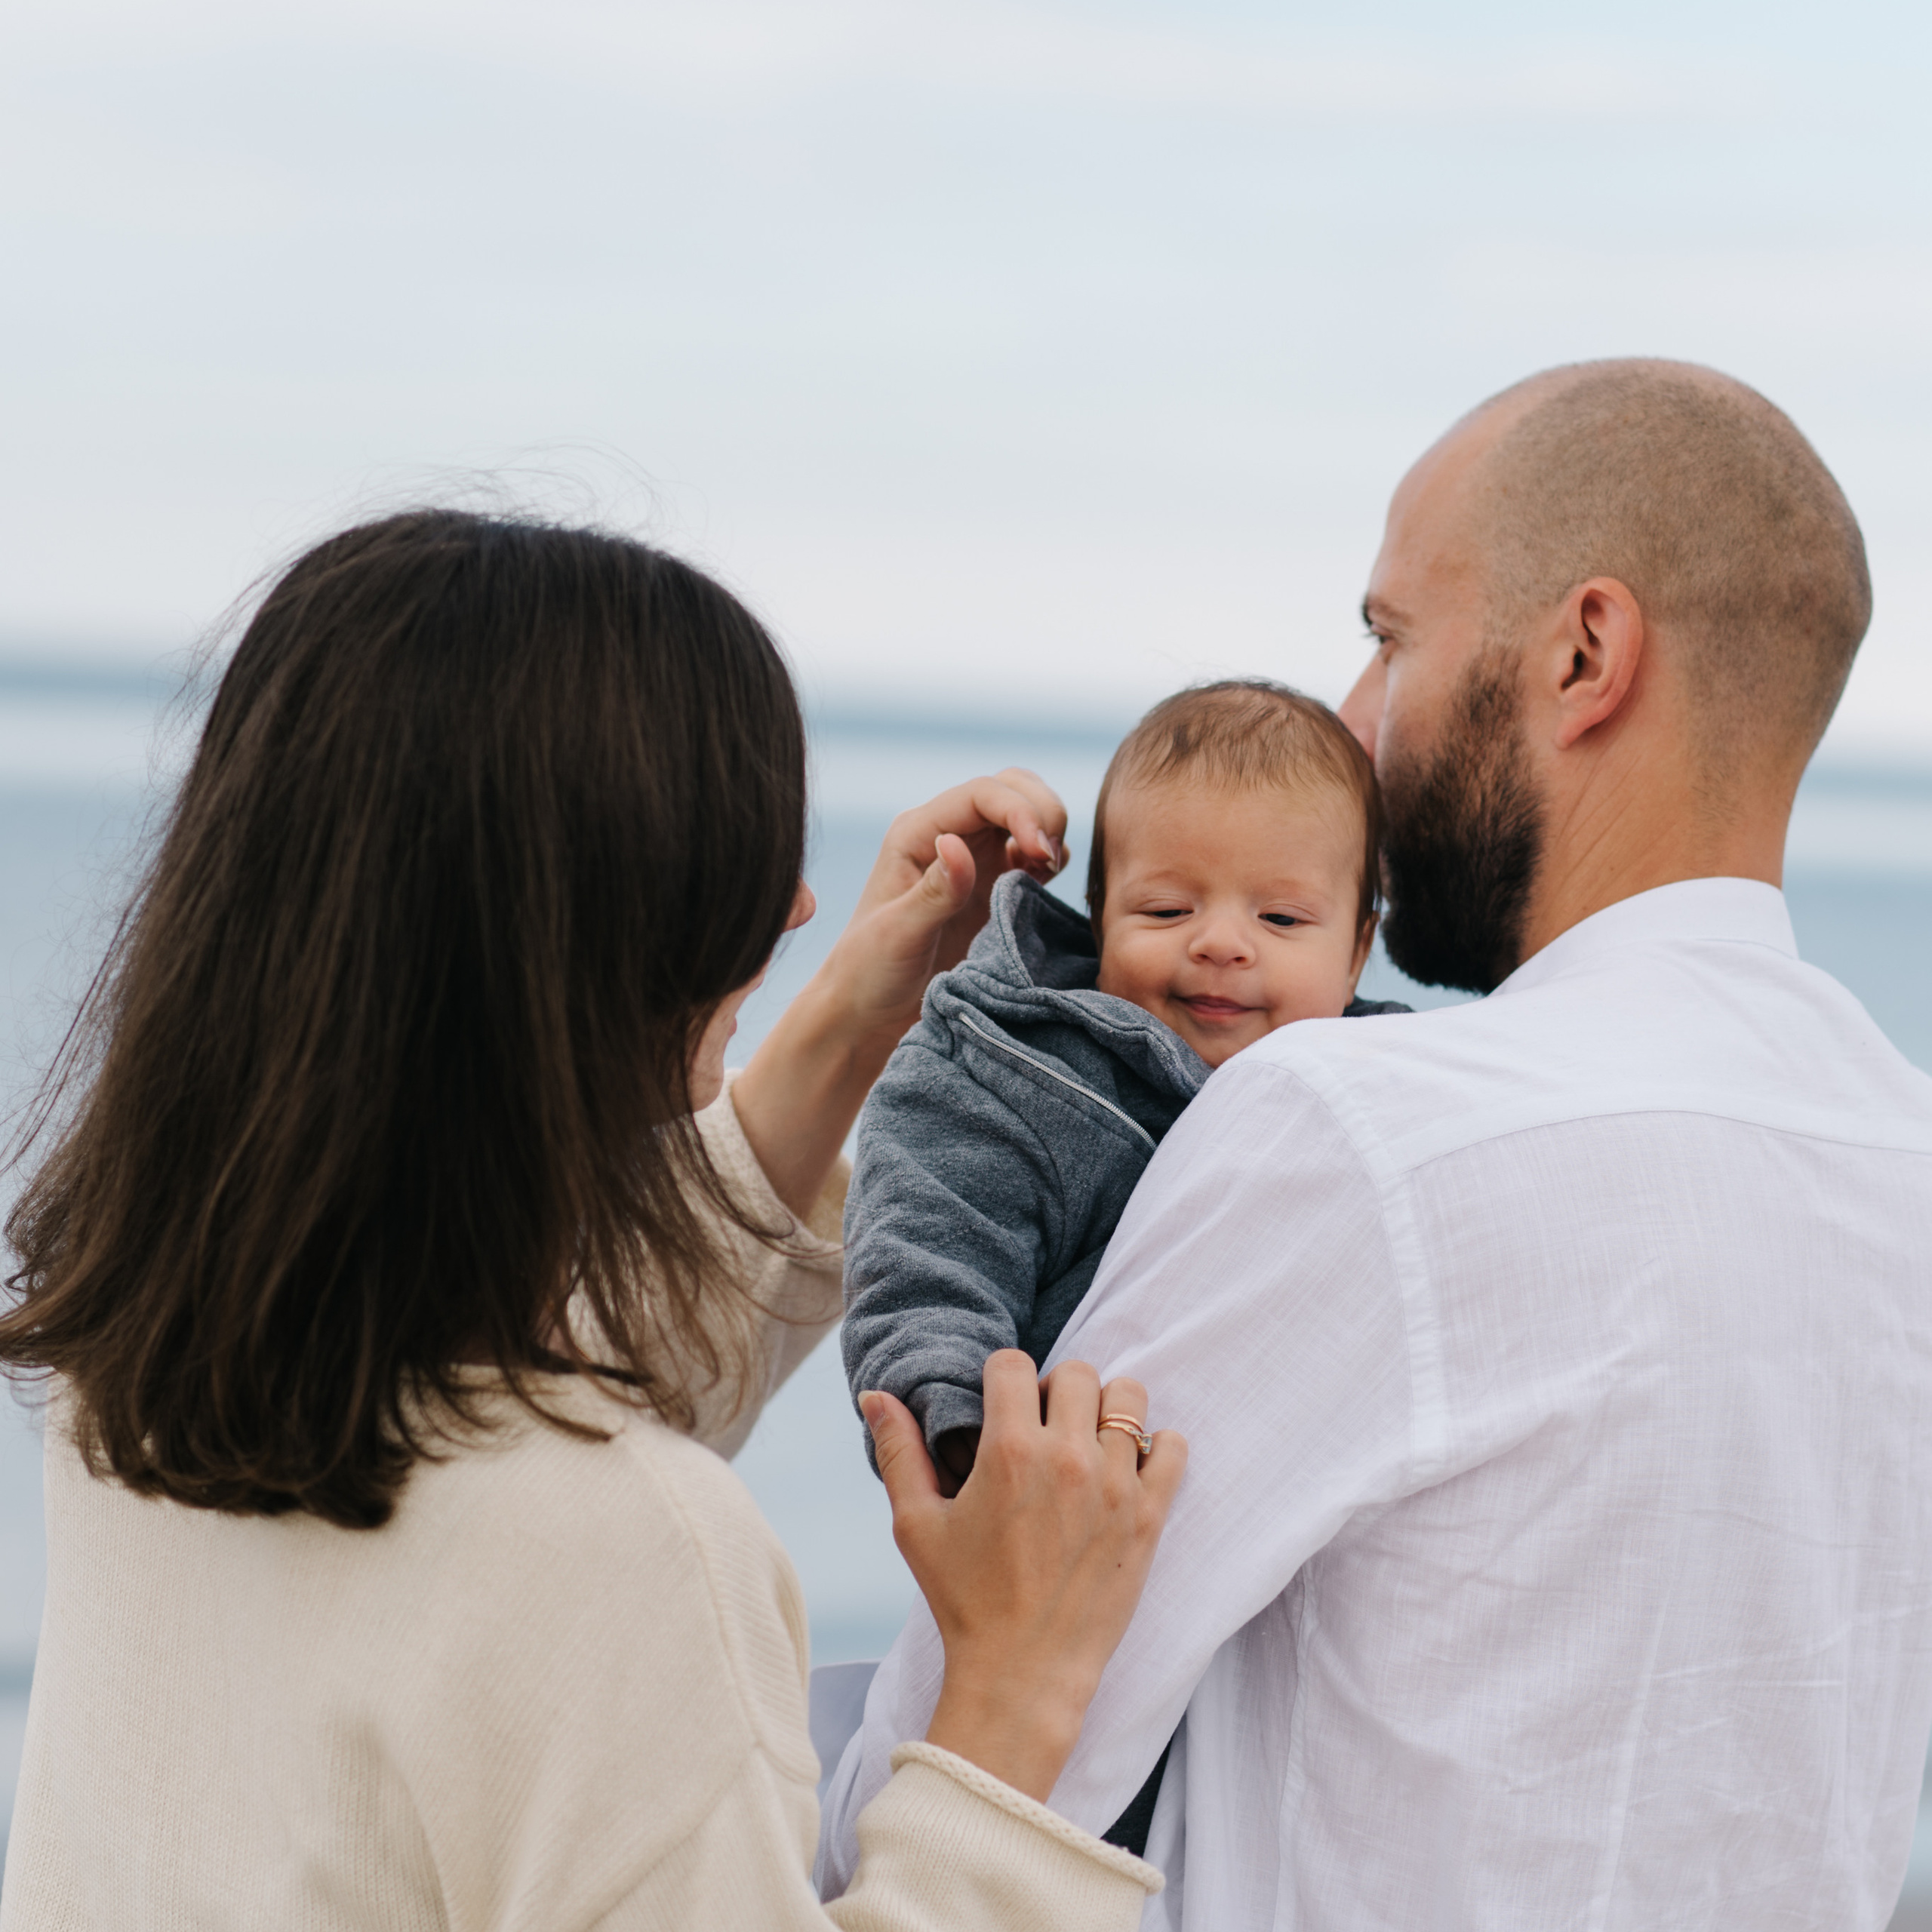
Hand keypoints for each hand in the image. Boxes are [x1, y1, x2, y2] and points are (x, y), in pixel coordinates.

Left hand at [833, 769, 1068, 1047]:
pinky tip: (1044, 885)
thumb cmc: (869, 972)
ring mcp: (973, 859)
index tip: (1041, 851)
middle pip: (1011, 788)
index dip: (1020, 810)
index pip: (981, 794)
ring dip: (1049, 832)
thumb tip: (956, 843)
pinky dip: (1051, 859)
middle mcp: (948, 836)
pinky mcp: (993, 887)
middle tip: (1049, 859)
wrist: (870, 1014)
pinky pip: (1033, 854)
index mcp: (917, 833)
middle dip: (1042, 812)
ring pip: (1027, 813)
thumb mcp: (897, 934)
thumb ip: (933, 891)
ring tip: (1047, 871)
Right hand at [863, 1352, 1186, 1802]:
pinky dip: (1155, 1446)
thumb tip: (875, 1395)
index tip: (1001, 1407)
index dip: (1002, 1379)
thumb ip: (898, 1452)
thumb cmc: (964, 1601)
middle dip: (1056, 1390)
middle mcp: (1067, 1458)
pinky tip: (1126, 1468)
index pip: (1014, 1365)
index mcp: (1008, 1452)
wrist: (1023, 1674)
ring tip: (1086, 1443)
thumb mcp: (915, 1525)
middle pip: (1078, 1372)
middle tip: (1043, 1428)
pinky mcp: (1149, 1516)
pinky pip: (1173, 1446)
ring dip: (1106, 1411)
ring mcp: (1115, 1486)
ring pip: (1129, 1397)